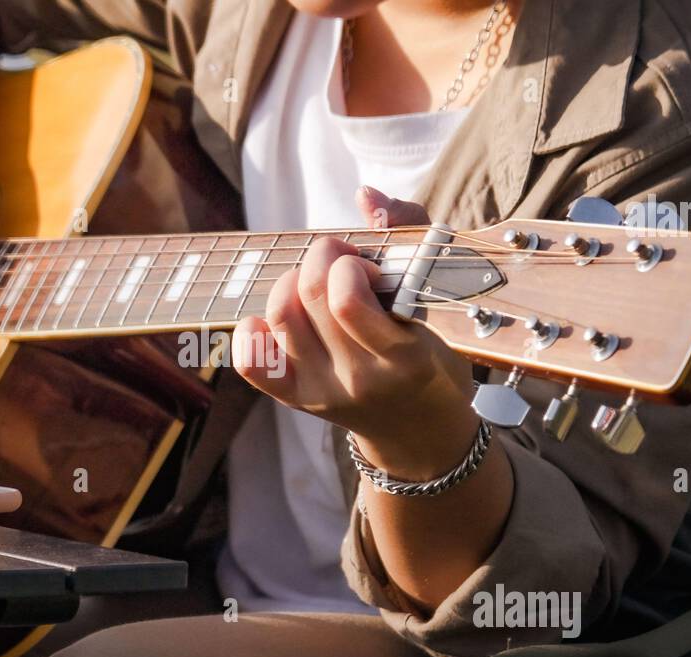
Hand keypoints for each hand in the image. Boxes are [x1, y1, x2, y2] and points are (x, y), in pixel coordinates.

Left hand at [232, 186, 476, 479]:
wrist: (420, 428)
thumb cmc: (431, 345)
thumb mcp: (439, 294)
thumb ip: (411, 231)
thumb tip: (364, 195)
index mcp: (403, 354)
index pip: (346, 301)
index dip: (348, 266)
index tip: (367, 264)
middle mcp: (359, 378)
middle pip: (310, 297)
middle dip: (321, 257)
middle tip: (339, 259)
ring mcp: (323, 391)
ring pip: (281, 317)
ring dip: (291, 282)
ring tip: (313, 282)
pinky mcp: (297, 399)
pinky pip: (253, 363)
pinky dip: (250, 330)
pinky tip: (272, 317)